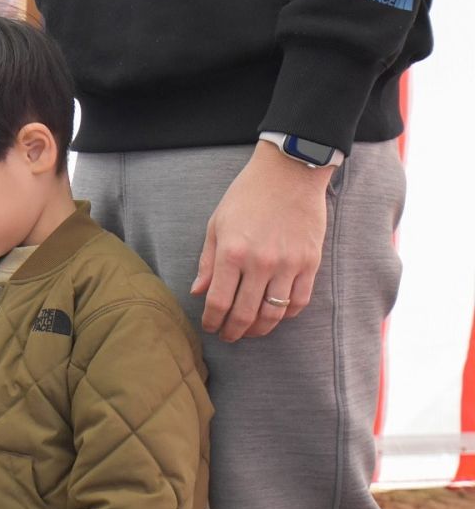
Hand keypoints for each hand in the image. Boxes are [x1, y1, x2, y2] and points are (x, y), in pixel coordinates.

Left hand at [191, 141, 334, 341]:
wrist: (290, 173)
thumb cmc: (247, 196)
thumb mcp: (217, 224)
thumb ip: (208, 263)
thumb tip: (198, 293)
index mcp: (232, 253)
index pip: (219, 302)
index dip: (212, 322)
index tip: (209, 327)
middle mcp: (260, 262)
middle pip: (245, 315)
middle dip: (233, 332)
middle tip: (227, 336)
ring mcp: (289, 264)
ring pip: (274, 314)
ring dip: (259, 329)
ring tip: (249, 330)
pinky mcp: (310, 262)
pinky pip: (299, 301)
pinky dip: (286, 314)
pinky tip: (275, 314)